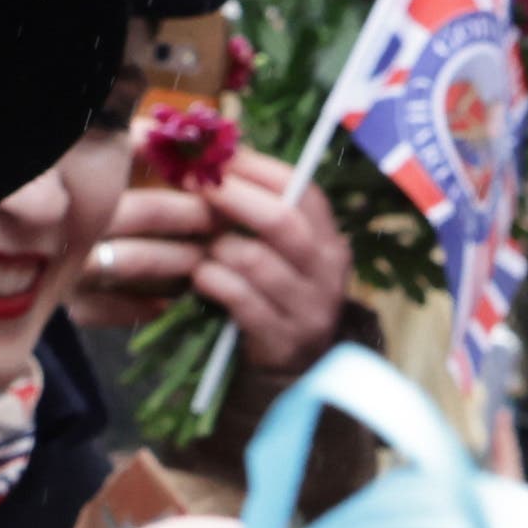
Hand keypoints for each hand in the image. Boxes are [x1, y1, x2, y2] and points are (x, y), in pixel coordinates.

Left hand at [73, 148, 354, 367]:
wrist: (300, 372)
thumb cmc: (280, 297)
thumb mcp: (286, 254)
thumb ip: (264, 213)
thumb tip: (217, 157)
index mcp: (330, 240)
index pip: (302, 190)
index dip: (259, 169)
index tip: (219, 155)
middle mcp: (328, 271)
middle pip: (283, 221)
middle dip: (234, 197)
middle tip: (196, 184)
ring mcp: (309, 307)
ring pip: (257, 261)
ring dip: (218, 246)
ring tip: (199, 242)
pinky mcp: (282, 338)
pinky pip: (241, 299)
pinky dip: (214, 281)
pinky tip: (200, 276)